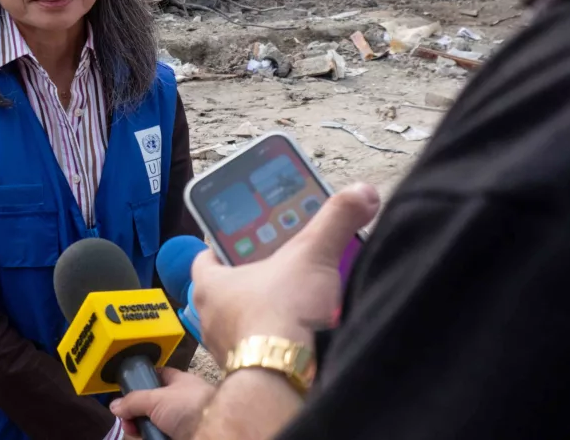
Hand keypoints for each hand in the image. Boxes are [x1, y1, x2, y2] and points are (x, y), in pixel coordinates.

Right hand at [109, 368, 214, 439]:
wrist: (212, 430)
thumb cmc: (191, 406)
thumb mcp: (156, 398)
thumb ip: (133, 400)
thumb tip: (115, 406)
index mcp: (180, 381)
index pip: (157, 376)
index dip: (142, 381)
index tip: (127, 390)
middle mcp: (181, 400)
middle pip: (151, 403)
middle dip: (136, 411)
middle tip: (127, 419)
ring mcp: (181, 420)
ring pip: (154, 422)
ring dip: (141, 427)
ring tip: (134, 430)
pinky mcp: (180, 435)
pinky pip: (160, 434)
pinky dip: (151, 436)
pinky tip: (145, 437)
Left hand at [193, 184, 380, 364]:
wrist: (285, 378)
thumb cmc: (280, 315)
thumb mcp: (312, 254)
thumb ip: (336, 220)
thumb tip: (361, 193)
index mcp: (210, 283)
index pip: (208, 254)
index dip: (226, 241)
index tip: (246, 234)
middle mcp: (210, 317)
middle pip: (230, 286)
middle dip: (256, 274)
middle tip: (283, 261)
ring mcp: (227, 346)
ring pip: (245, 318)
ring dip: (268, 308)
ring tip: (298, 295)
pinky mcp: (248, 371)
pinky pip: (261, 345)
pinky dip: (278, 336)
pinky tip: (302, 329)